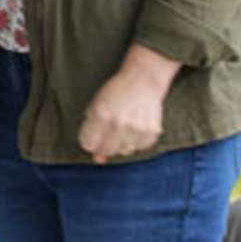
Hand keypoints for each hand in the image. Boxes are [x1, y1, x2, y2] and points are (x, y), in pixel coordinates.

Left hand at [78, 44, 179, 162]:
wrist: (142, 81)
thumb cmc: (115, 92)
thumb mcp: (96, 105)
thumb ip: (92, 131)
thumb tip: (98, 160)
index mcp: (101, 114)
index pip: (88, 144)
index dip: (89, 140)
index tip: (92, 135)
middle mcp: (119, 124)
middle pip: (106, 151)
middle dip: (104, 145)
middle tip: (108, 132)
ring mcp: (137, 129)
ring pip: (124, 151)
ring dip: (121, 143)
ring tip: (123, 126)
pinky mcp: (152, 132)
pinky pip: (140, 148)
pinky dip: (135, 141)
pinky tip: (135, 127)